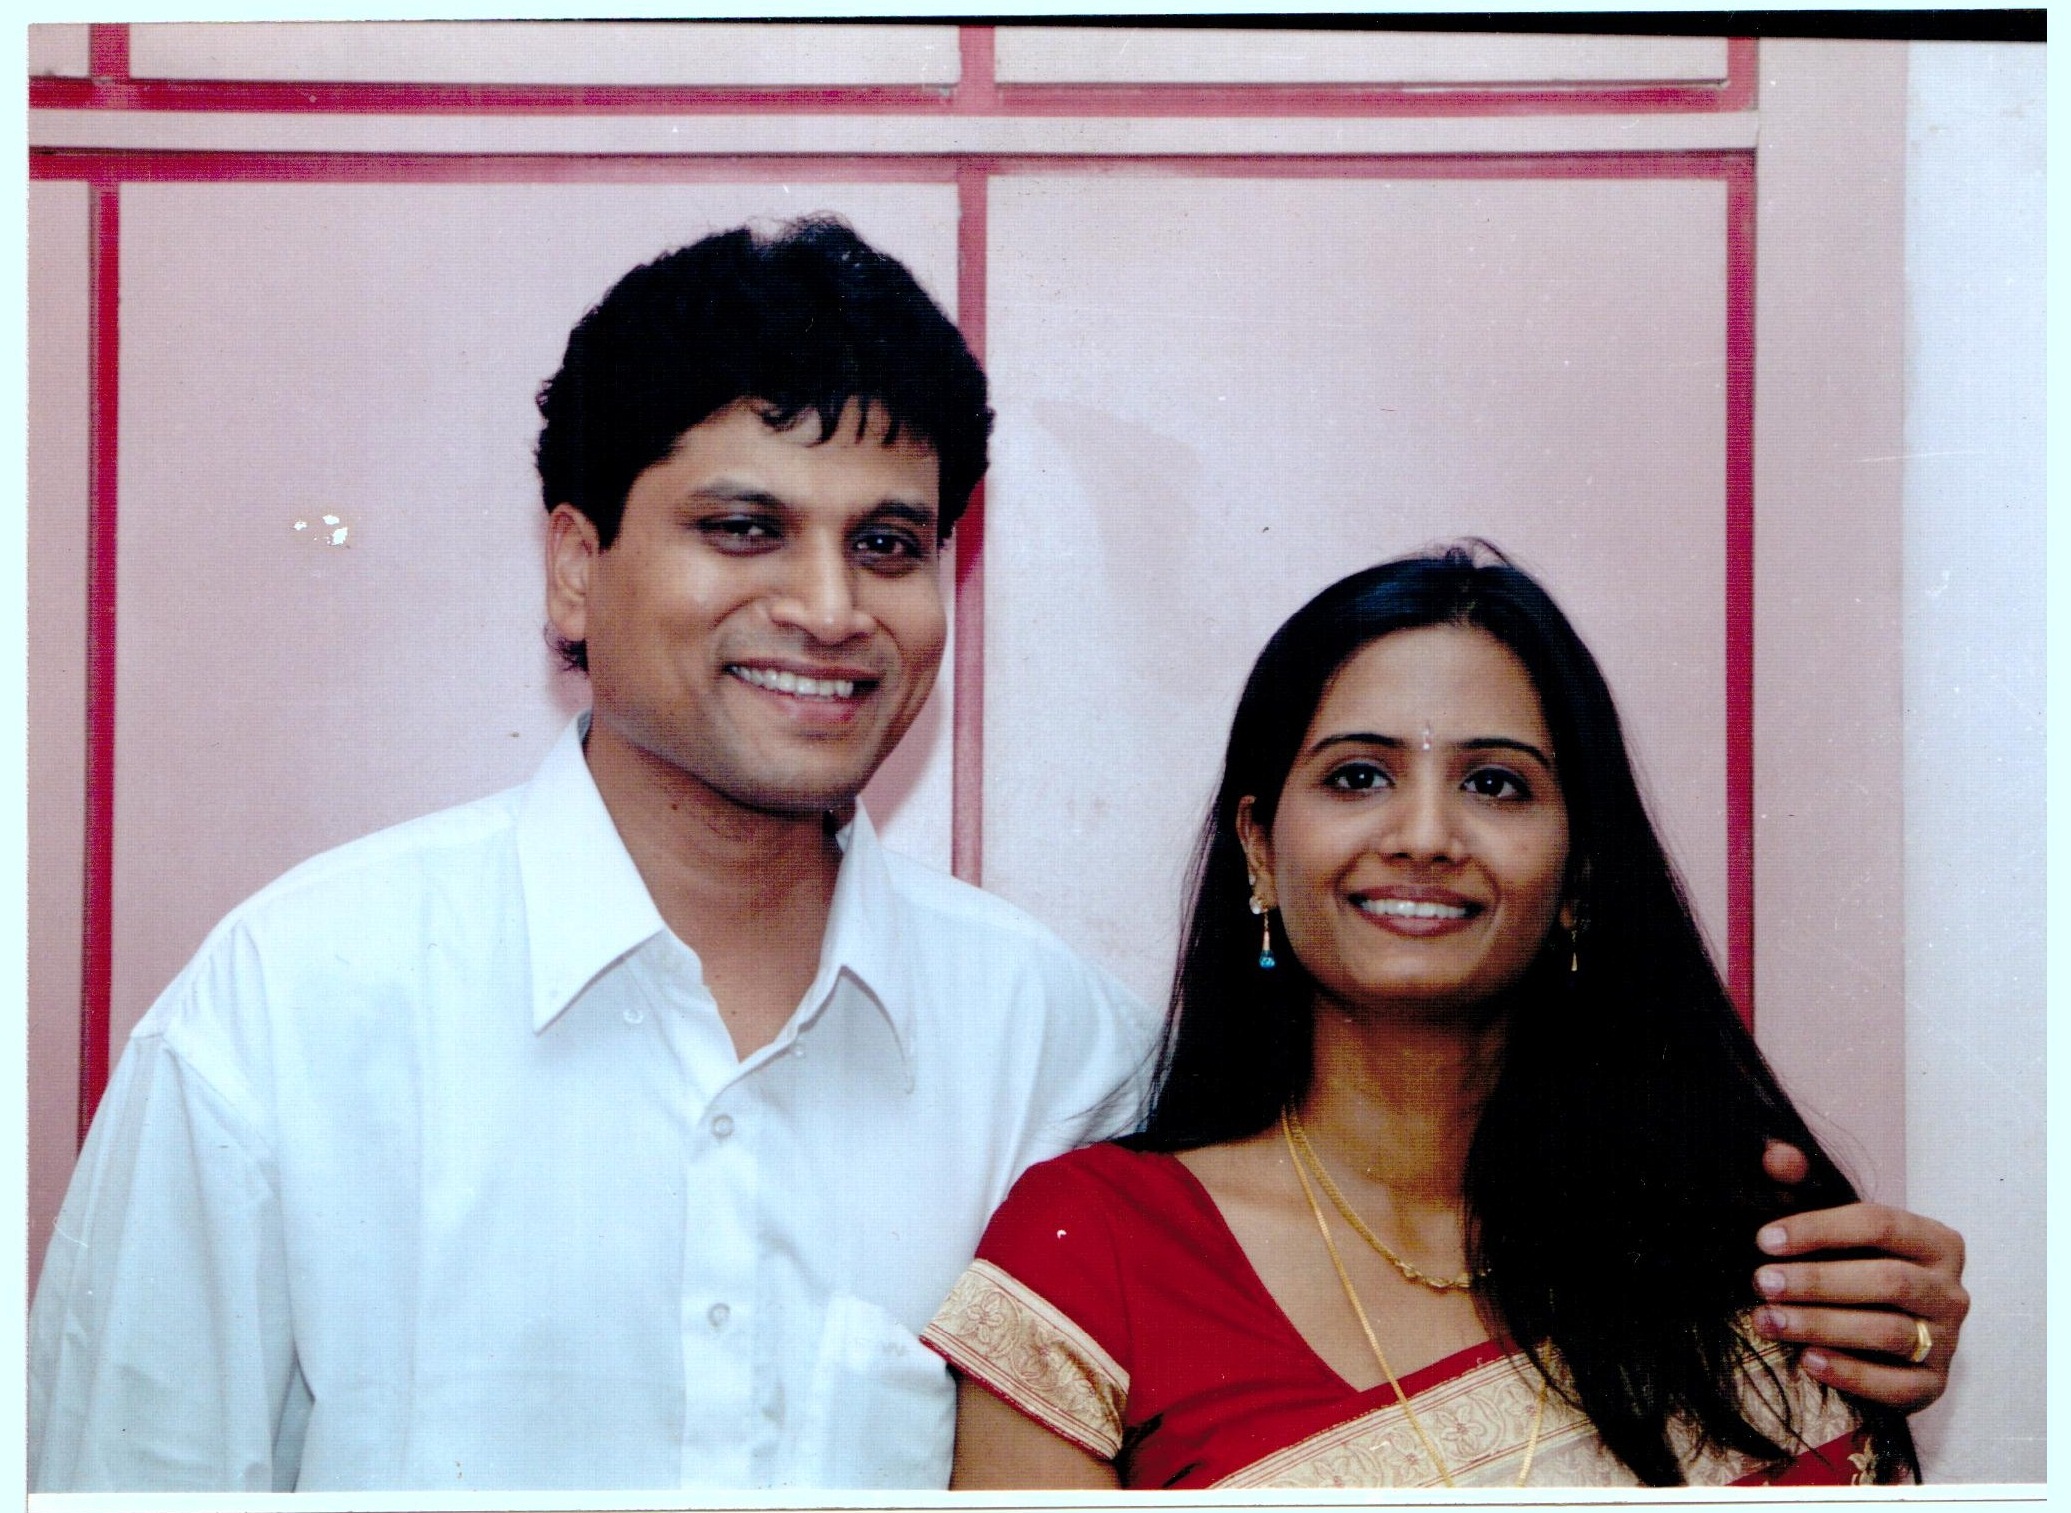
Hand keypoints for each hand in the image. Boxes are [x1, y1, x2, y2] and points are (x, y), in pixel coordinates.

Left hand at [1749, 1141, 1968, 1410]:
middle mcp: (1951, 1290)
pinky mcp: (1933, 1385)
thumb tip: (1775, 1155)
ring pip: (1889, 1333)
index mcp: (1934, 1240)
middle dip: (1817, 1281)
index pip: (1879, 1223)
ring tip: (1767, 1319)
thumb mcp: (1830, 1221)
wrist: (1879, 1327)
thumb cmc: (1852, 1261)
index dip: (1818, 1229)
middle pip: (1888, 1281)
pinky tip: (1807, 1360)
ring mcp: (1947, 1340)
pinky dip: (1850, 1373)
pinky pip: (1896, 1385)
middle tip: (1761, 1282)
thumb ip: (1802, 1184)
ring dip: (1821, 1326)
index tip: (1764, 1239)